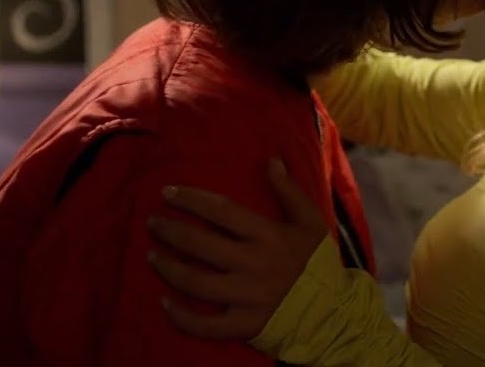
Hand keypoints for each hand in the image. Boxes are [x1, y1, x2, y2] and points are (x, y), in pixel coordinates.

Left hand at [147, 159, 328, 339]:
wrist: (332, 308)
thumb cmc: (317, 262)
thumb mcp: (310, 220)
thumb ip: (289, 190)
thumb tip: (272, 160)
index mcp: (267, 235)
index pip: (221, 211)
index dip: (191, 199)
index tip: (167, 193)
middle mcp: (252, 264)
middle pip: (200, 244)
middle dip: (170, 231)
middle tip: (153, 223)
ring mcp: (246, 296)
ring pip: (196, 283)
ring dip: (168, 268)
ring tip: (152, 256)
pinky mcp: (243, 324)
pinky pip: (205, 325)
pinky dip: (182, 317)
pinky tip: (164, 304)